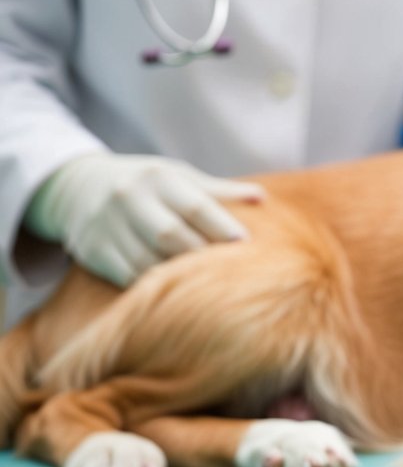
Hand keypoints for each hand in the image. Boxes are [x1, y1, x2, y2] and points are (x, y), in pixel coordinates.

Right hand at [24, 153, 264, 286]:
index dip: (221, 226)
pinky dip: (152, 284)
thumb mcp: (178, 176)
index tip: (245, 243)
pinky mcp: (93, 252)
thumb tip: (262, 197)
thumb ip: (218, 191)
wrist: (77, 186)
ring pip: (148, 260)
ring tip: (206, 285)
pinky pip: (128, 276)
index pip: (195, 205)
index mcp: (157, 177)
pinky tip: (172, 290)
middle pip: (171, 235)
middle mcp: (129, 198)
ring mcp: (107, 226)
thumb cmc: (146, 183)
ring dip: (178, 274)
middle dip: (202, 254)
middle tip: (229, 270)